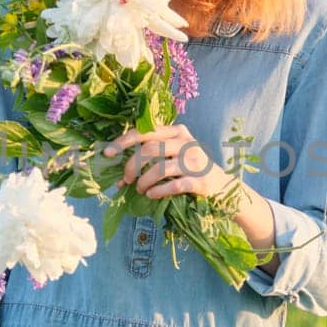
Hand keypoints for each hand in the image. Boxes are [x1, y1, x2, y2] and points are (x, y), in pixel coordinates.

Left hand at [102, 123, 235, 199]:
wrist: (220, 184)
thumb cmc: (189, 168)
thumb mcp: (173, 154)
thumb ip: (150, 157)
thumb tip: (118, 175)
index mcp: (176, 131)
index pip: (145, 131)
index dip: (123, 142)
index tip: (107, 154)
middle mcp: (186, 142)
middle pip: (149, 150)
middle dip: (131, 167)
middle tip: (126, 180)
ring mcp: (194, 161)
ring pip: (159, 169)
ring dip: (143, 182)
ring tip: (140, 190)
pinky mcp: (199, 180)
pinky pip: (173, 186)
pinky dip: (157, 192)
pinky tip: (151, 195)